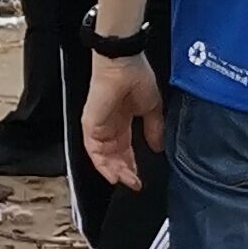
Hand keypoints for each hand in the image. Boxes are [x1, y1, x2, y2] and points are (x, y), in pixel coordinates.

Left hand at [83, 50, 163, 190]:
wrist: (124, 64)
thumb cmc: (137, 79)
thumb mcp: (152, 108)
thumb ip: (153, 129)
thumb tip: (158, 147)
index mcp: (122, 122)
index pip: (124, 150)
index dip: (132, 166)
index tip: (141, 179)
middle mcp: (108, 127)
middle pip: (113, 157)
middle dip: (125, 173)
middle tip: (135, 184)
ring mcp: (97, 126)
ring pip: (103, 157)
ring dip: (116, 172)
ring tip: (128, 182)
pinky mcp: (90, 124)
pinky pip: (93, 150)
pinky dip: (103, 165)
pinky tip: (114, 175)